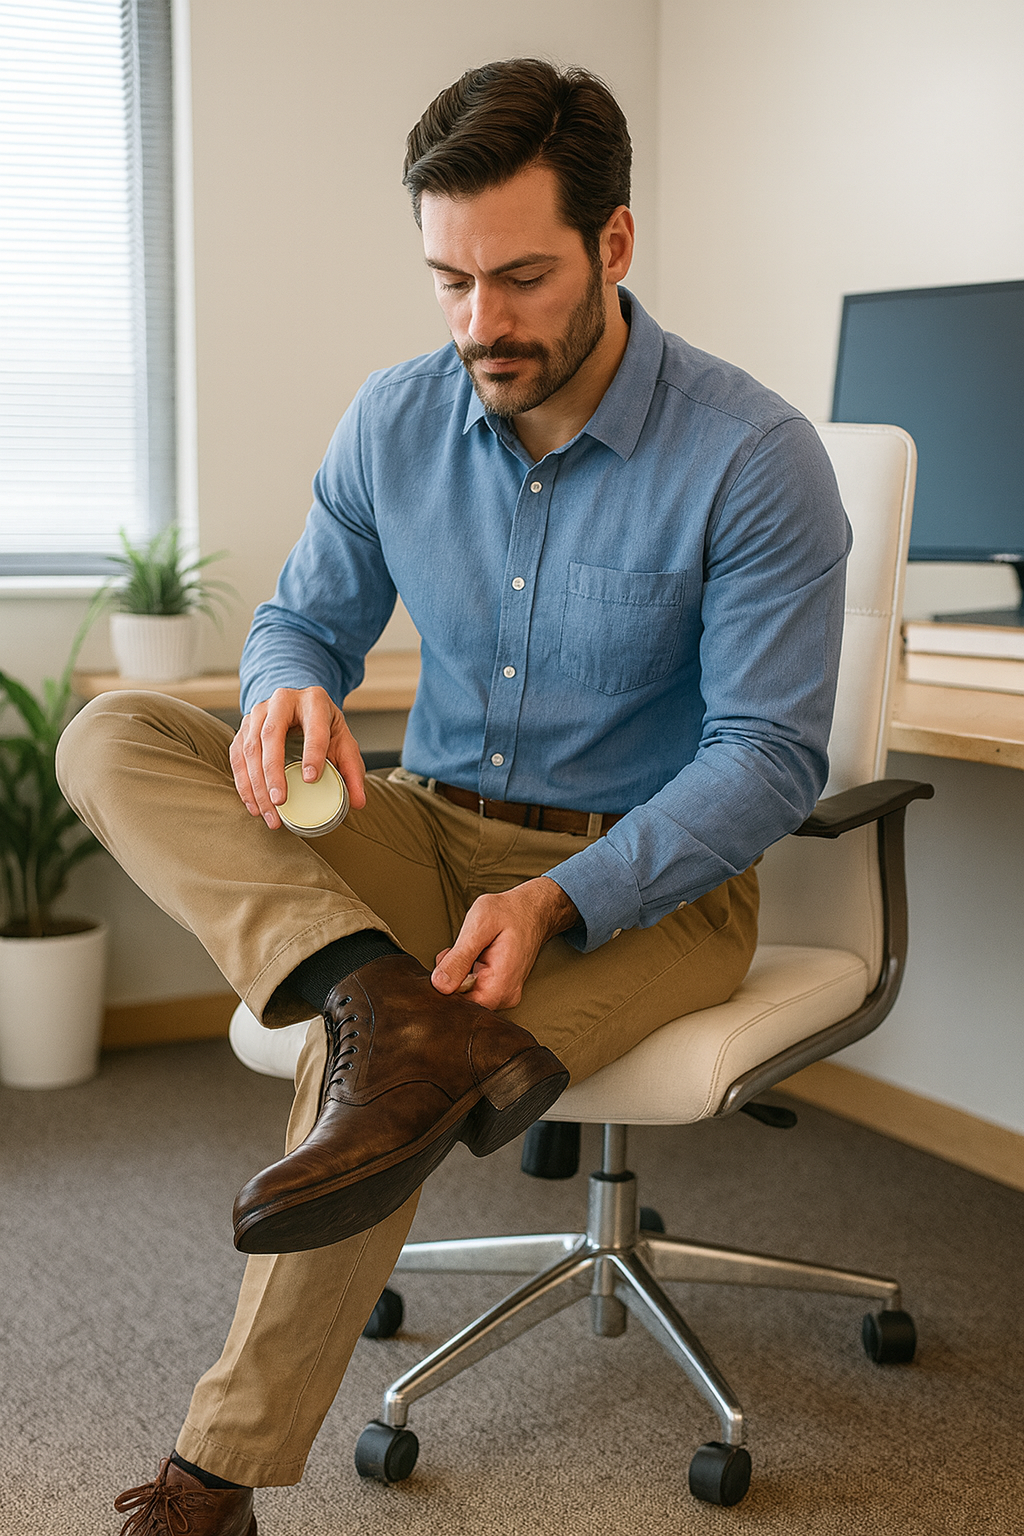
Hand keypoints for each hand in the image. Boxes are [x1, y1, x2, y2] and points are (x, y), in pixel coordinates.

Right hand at [229, 685, 366, 829]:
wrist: (300, 708)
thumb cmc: (324, 727)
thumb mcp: (344, 742)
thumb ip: (352, 770)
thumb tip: (358, 802)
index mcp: (313, 701)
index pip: (313, 727)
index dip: (312, 753)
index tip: (311, 779)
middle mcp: (281, 701)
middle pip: (271, 735)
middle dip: (273, 772)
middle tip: (280, 802)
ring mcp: (257, 713)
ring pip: (250, 748)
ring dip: (256, 785)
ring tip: (268, 813)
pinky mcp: (243, 728)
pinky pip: (237, 757)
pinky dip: (244, 784)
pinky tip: (254, 806)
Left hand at [431, 877, 578, 1010]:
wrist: (532, 910)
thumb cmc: (509, 913)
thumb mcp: (479, 926)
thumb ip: (459, 957)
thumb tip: (439, 985)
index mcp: (502, 984)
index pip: (462, 1008)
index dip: (445, 991)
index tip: (443, 967)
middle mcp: (505, 995)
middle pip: (463, 1002)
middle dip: (450, 979)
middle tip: (452, 953)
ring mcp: (504, 994)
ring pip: (466, 995)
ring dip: (457, 975)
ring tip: (465, 951)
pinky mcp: (500, 989)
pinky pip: (474, 989)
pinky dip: (465, 974)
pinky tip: (470, 957)